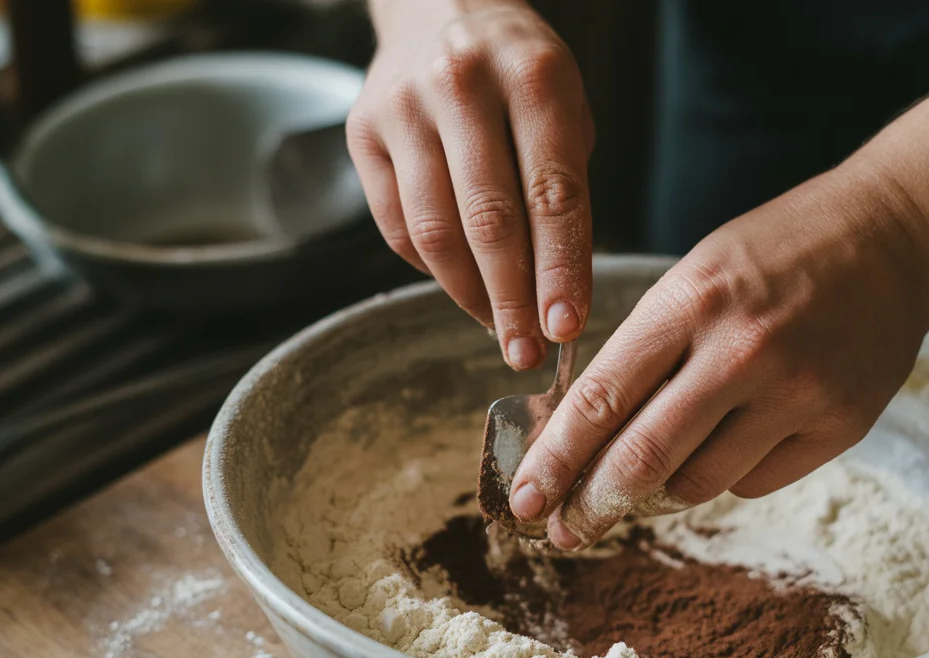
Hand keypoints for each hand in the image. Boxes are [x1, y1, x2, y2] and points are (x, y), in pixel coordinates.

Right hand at [348, 0, 594, 369]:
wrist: (439, 7)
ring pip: (433, 232)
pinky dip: (432, 268)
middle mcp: (461, 87)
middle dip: (512, 300)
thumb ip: (562, 190)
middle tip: (527, 352)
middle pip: (488, 221)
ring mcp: (403, 109)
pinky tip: (462, 286)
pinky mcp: (361, 131)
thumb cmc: (517, 73)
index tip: (567, 329)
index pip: (550, 195)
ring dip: (469, 296)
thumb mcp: (563, 109)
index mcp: (532, 77)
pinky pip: (397, 225)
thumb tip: (557, 296)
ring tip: (498, 329)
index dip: (560, 271)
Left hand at [508, 166, 928, 548]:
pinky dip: (729, 472)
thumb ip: (643, 353)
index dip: (554, 460)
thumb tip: (581, 437)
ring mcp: (797, 392)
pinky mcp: (839, 425)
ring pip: (697, 482)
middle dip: (592, 505)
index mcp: (690, 301)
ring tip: (665, 460)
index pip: (600, 399)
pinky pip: (754, 482)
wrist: (894, 237)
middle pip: (643, 458)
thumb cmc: (774, 254)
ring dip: (664, 486)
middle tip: (564, 531)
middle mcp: (742, 350)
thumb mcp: (694, 277)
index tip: (524, 499)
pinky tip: (740, 434)